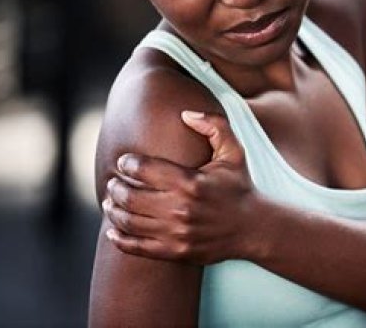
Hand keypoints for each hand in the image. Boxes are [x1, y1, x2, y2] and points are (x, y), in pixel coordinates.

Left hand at [103, 111, 258, 264]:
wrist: (255, 228)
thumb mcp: (234, 151)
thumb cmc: (239, 186)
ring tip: (110, 201)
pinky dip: (118, 238)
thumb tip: (185, 113)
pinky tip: (112, 229)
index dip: (127, 163)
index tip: (125, 161)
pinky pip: (136, 247)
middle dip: (115, 186)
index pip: (144, 169)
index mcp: (191, 182)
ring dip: (113, 210)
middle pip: (130, 196)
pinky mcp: (176, 251)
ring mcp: (177, 233)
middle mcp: (181, 209)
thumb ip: (214, 125)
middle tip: (113, 182)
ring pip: (129, 222)